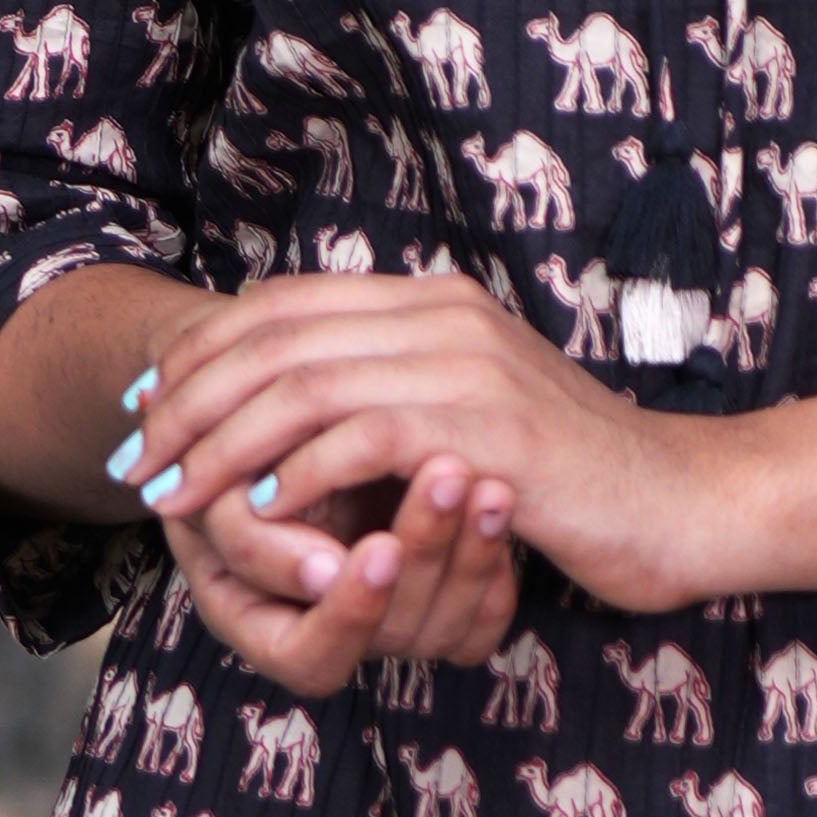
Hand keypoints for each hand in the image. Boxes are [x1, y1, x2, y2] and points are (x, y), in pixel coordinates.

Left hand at [116, 270, 691, 618]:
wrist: (679, 500)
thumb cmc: (571, 474)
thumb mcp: (473, 411)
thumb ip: (398, 390)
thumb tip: (297, 403)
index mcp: (435, 302)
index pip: (287, 304)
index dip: (205, 352)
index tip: (149, 409)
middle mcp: (444, 317)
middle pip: (278, 338)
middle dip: (190, 400)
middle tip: (137, 458)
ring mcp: (468, 367)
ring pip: (304, 386)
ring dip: (222, 444)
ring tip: (175, 495)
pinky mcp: (486, 431)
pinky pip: (362, 439)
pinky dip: (297, 473)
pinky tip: (259, 514)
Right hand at [166, 450, 520, 697]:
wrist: (278, 422)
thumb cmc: (230, 453)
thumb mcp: (213, 487)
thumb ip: (245, 527)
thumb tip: (312, 556)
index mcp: (265, 626)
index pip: (312, 657)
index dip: (349, 611)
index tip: (379, 548)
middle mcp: (336, 636)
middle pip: (394, 634)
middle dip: (425, 551)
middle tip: (450, 474)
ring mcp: (394, 625)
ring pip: (446, 626)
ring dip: (470, 550)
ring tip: (490, 482)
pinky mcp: (444, 607)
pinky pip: (484, 618)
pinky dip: (496, 561)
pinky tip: (503, 496)